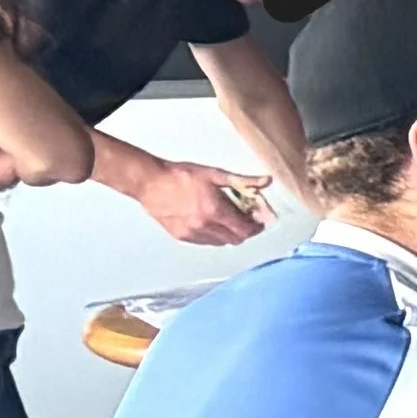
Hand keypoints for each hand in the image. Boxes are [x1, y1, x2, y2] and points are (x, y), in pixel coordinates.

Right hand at [131, 153, 264, 246]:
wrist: (150, 182)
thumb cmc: (180, 176)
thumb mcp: (215, 174)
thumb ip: (243, 181)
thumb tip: (266, 181)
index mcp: (215, 211)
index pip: (245, 230)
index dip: (256, 226)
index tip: (259, 219)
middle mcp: (204, 226)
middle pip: (236, 239)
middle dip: (245, 230)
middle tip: (246, 218)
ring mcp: (191, 233)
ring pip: (221, 242)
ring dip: (229, 233)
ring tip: (227, 218)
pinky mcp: (180, 236)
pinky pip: (205, 242)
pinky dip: (213, 235)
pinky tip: (211, 221)